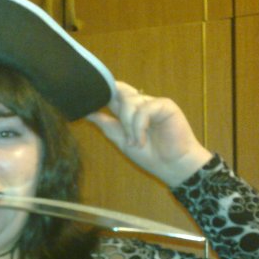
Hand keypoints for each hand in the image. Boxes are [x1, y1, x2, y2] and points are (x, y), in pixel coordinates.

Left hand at [86, 81, 212, 186]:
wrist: (171, 166)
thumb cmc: (149, 155)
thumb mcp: (120, 139)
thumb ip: (105, 123)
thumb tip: (86, 112)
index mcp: (129, 110)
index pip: (113, 94)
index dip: (103, 94)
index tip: (89, 102)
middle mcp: (140, 104)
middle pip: (120, 92)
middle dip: (116, 110)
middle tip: (120, 131)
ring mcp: (153, 103)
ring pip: (130, 102)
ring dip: (128, 125)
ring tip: (134, 143)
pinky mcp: (165, 106)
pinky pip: (144, 109)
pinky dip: (139, 126)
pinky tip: (142, 140)